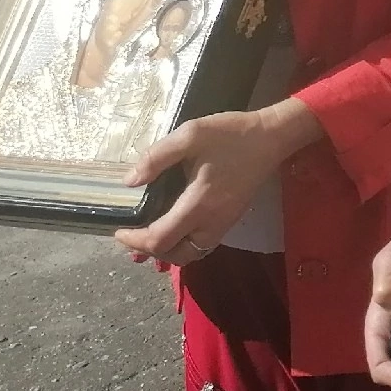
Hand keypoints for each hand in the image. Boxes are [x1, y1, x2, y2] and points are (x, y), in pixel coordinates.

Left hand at [113, 98, 321, 267]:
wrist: (271, 137)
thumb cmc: (231, 134)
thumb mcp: (190, 135)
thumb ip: (157, 157)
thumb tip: (130, 181)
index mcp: (199, 203)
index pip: (161, 239)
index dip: (134, 241)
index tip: (119, 229)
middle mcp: (213, 221)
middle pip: (176, 255)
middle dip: (150, 251)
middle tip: (132, 234)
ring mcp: (224, 223)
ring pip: (191, 254)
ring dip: (168, 250)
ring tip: (151, 233)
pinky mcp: (231, 220)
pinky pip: (202, 245)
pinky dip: (183, 244)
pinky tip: (174, 227)